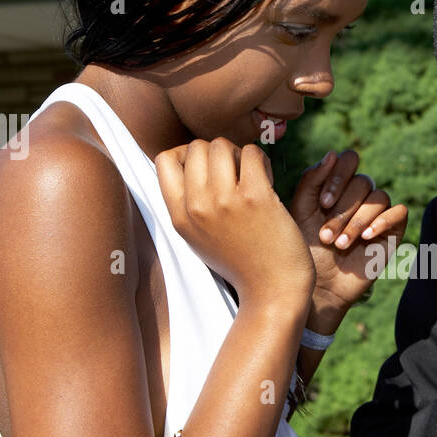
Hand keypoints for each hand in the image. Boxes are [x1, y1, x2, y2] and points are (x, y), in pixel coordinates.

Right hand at [156, 138, 313, 311]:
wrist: (272, 291)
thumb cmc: (241, 263)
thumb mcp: (199, 237)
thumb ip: (189, 204)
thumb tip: (188, 159)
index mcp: (179, 217)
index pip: (164, 159)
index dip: (186, 154)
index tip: (206, 169)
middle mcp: (197, 206)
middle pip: (196, 146)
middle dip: (218, 153)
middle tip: (235, 174)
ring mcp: (225, 201)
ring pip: (222, 144)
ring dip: (239, 153)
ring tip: (250, 175)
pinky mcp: (256, 197)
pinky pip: (252, 153)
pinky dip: (261, 160)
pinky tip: (267, 180)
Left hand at [287, 149, 407, 322]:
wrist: (317, 287)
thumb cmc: (304, 250)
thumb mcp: (300, 211)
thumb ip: (312, 180)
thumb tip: (333, 153)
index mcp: (337, 185)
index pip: (349, 160)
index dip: (339, 177)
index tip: (323, 204)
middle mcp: (359, 196)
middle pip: (363, 182)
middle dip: (343, 209)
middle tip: (326, 236)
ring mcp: (376, 213)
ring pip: (379, 197)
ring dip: (357, 221)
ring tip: (341, 244)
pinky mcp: (392, 231)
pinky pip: (398, 212)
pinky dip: (382, 222)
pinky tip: (366, 237)